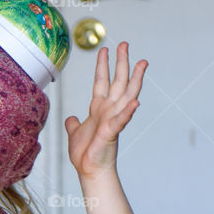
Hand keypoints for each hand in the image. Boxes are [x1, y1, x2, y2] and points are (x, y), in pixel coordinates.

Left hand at [65, 43, 146, 178]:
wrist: (89, 170)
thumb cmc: (85, 153)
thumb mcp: (75, 133)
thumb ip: (73, 124)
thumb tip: (70, 118)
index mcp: (98, 108)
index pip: (102, 81)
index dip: (103, 65)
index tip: (104, 49)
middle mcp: (108, 110)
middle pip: (118, 81)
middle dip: (121, 62)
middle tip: (124, 43)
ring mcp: (112, 119)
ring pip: (127, 94)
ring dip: (135, 79)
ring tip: (143, 63)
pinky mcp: (112, 131)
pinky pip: (122, 119)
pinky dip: (128, 111)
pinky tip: (135, 102)